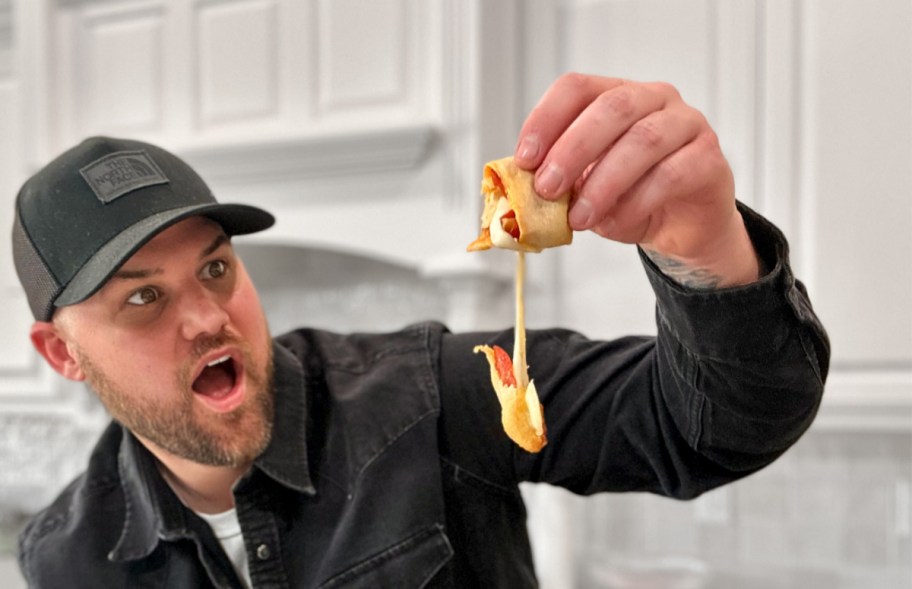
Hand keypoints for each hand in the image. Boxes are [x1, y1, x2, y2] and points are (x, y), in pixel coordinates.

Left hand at [514, 73, 759, 287]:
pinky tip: (613, 223)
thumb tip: (527, 190)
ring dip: (603, 182)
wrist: (681, 228)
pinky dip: (635, 202)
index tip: (525, 158)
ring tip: (579, 217)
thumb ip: (561, 183)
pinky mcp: (710, 158)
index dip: (546, 118)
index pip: (577, 88)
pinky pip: (671, 175)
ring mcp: (687, 124)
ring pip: (644, 140)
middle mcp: (654, 99)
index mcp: (616, 95)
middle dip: (572, 150)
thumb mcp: (584, 190)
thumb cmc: (629, 199)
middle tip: (547, 188)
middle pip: (611, 107)